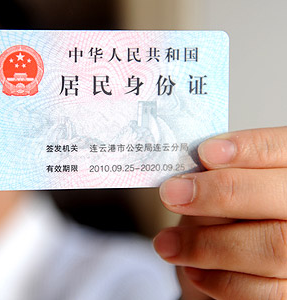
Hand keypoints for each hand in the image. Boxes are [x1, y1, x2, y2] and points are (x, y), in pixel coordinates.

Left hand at [153, 127, 286, 299]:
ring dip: (206, 245)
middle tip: (172, 194)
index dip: (249, 149)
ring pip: (272, 248)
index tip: (205, 152)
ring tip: (167, 243)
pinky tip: (192, 268)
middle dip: (220, 194)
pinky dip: (219, 281)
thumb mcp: (222, 186)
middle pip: (281, 198)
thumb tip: (185, 181)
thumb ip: (216, 179)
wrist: (236, 262)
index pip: (282, 149)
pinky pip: (263, 292)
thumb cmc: (229, 215)